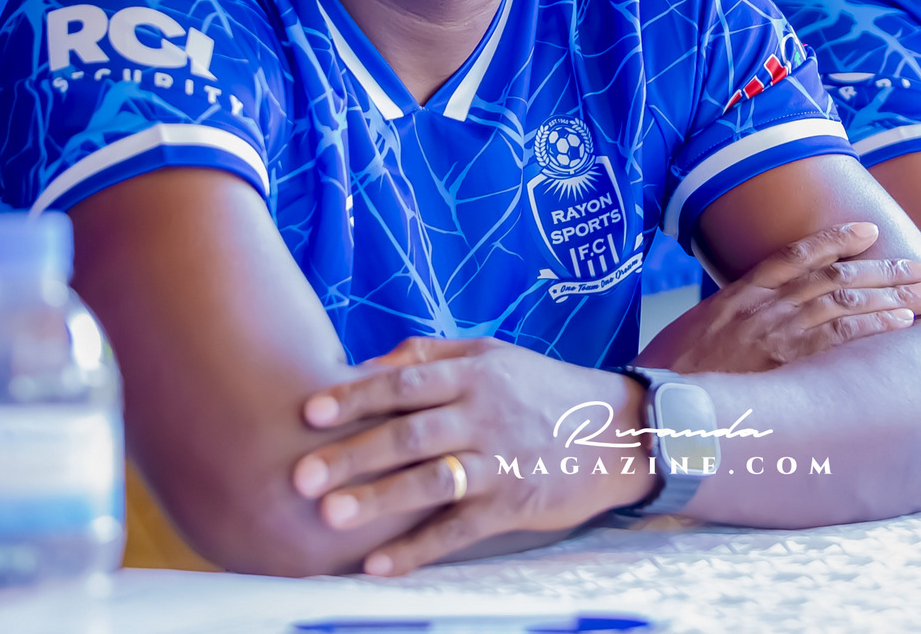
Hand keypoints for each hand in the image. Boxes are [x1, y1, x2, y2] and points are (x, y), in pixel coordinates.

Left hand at [290, 338, 650, 575]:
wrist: (619, 430)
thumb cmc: (544, 390)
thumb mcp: (495, 356)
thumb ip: (432, 356)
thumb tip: (371, 363)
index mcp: (475, 375)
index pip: (405, 382)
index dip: (355, 395)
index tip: (310, 410)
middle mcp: (484, 415)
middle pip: (410, 434)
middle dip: (353, 454)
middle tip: (302, 473)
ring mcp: (499, 461)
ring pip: (431, 481)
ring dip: (379, 499)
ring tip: (331, 515)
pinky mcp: (513, 504)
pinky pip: (458, 529)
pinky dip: (417, 549)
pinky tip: (379, 566)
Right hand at [639, 222, 920, 373]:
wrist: (655, 404)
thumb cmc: (669, 376)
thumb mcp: (694, 334)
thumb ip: (729, 322)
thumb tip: (751, 325)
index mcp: (739, 294)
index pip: (796, 254)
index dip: (837, 239)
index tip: (870, 232)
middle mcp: (763, 305)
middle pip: (834, 275)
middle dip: (884, 270)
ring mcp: (776, 332)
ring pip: (846, 300)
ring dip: (892, 294)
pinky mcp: (786, 362)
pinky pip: (841, 335)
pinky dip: (876, 324)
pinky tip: (903, 322)